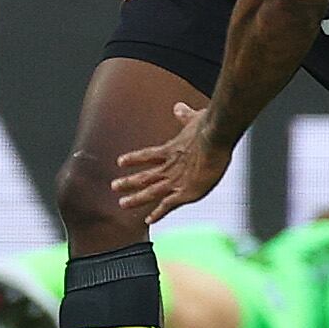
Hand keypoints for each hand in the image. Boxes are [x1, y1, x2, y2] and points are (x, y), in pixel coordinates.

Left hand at [116, 102, 237, 221]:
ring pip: (150, 192)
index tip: (120, 162)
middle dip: (128, 182)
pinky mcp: (184, 192)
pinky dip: (158, 214)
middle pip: (143, 176)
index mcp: (170, 150)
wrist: (214, 138)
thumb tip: (179, 107)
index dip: (133, 159)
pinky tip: (149, 220)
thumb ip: (185, 115)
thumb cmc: (208, 128)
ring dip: (135, 199)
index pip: (147, 155)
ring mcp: (175, 181)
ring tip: (122, 204)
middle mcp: (168, 167)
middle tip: (114, 187)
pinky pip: (167, 206)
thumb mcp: (194, 118)